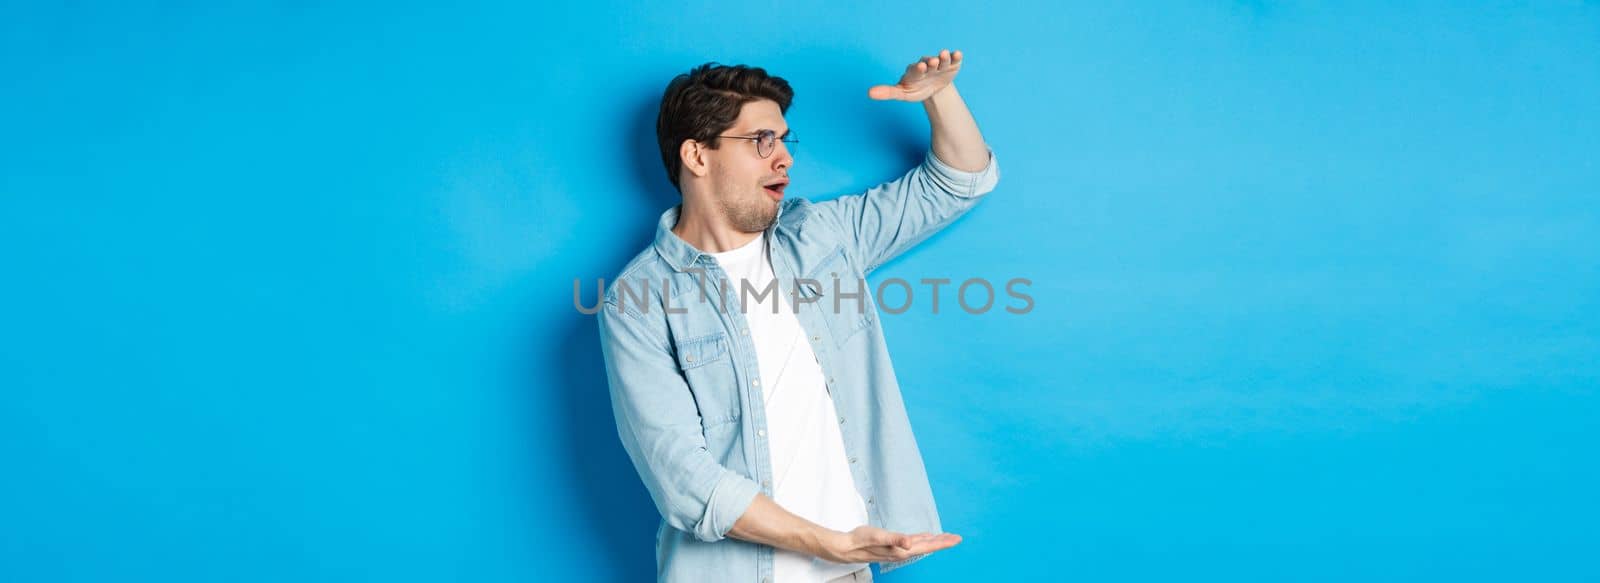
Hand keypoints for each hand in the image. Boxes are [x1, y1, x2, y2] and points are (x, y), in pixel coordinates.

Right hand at [815, 525, 962, 563]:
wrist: (847, 547)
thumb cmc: (862, 540)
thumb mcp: (879, 537)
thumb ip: (895, 539)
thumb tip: (910, 543)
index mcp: (902, 550)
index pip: (928, 546)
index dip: (942, 542)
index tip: (956, 539)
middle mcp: (903, 551)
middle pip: (928, 547)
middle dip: (942, 542)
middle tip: (957, 538)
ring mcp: (898, 549)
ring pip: (921, 546)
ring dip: (933, 542)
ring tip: (945, 538)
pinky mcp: (892, 546)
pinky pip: (912, 543)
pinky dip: (921, 540)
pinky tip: (924, 537)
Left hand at [868, 49, 963, 102]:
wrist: (931, 89)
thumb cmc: (913, 90)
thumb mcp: (901, 93)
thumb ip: (887, 92)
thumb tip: (869, 93)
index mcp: (914, 72)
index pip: (915, 70)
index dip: (918, 69)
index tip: (920, 67)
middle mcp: (927, 65)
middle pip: (929, 63)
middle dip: (931, 63)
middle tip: (933, 61)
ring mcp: (939, 65)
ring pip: (941, 60)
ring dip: (943, 57)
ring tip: (945, 54)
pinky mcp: (950, 65)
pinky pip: (953, 59)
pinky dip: (956, 57)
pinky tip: (958, 54)